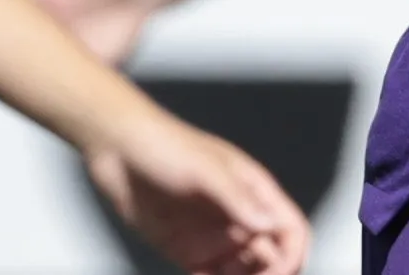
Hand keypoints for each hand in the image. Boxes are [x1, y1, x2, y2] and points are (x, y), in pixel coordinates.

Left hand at [87, 111, 312, 274]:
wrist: (116, 148)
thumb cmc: (164, 145)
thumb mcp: (205, 169)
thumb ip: (237, 199)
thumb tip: (270, 226)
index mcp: (254, 191)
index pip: (290, 230)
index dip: (292, 255)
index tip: (279, 274)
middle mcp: (239, 217)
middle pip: (273, 257)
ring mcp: (214, 236)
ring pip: (245, 273)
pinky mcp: (187, 252)